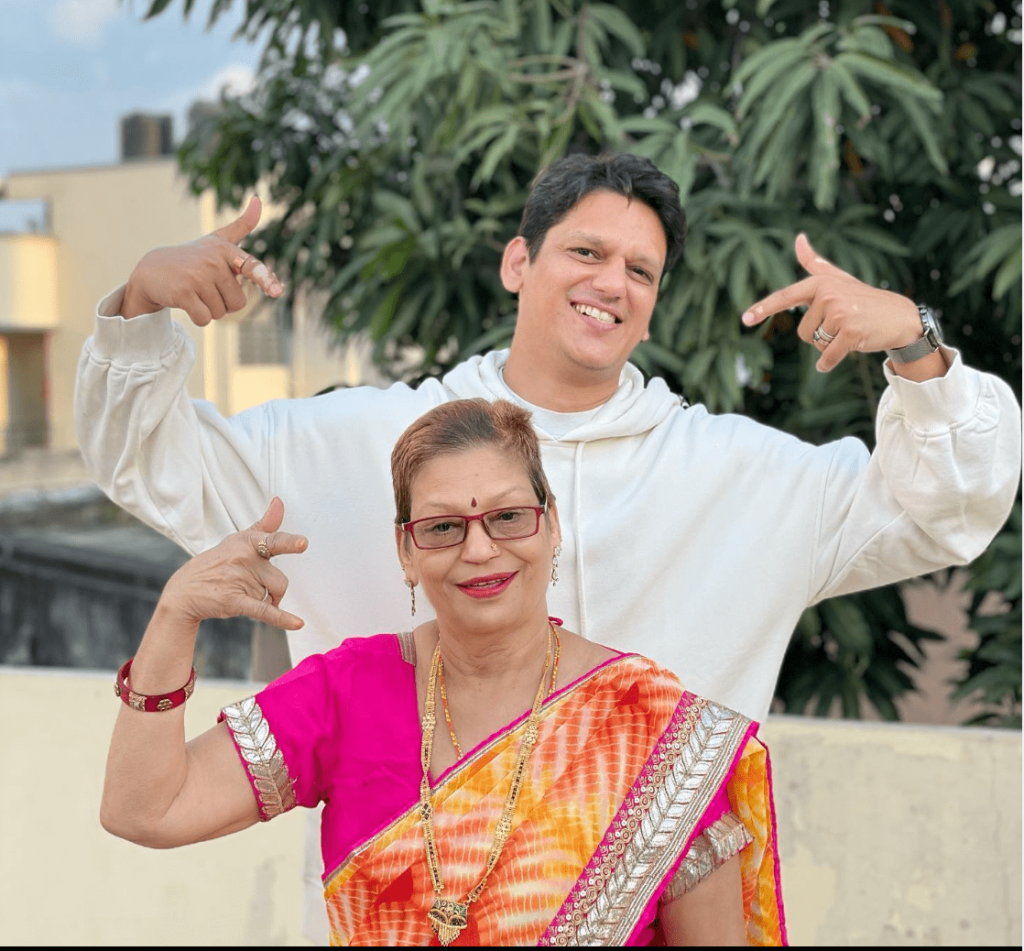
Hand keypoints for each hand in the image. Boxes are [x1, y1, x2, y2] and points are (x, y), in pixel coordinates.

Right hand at [121, 196, 283, 324]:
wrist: (152, 270)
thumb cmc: (193, 258)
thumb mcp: (217, 240)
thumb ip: (241, 226)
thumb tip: (259, 199)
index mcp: (225, 250)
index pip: (250, 267)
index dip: (264, 279)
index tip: (277, 291)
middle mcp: (212, 261)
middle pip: (238, 302)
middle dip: (224, 302)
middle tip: (206, 288)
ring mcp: (197, 277)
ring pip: (221, 312)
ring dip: (210, 309)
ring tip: (195, 292)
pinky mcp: (183, 293)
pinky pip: (205, 319)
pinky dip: (198, 317)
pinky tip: (186, 302)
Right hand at [158, 497, 306, 629]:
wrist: (184, 591)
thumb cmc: (217, 563)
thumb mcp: (238, 540)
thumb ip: (265, 525)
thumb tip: (280, 501)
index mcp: (247, 542)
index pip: (273, 541)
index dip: (289, 543)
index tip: (302, 544)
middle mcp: (244, 559)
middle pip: (280, 580)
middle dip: (275, 590)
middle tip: (260, 589)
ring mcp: (239, 580)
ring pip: (272, 596)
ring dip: (266, 601)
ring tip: (245, 595)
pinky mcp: (235, 601)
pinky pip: (265, 610)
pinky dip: (282, 619)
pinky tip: (297, 624)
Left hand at [741, 234, 922, 372]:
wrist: (899, 316)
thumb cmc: (863, 299)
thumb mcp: (838, 279)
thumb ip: (815, 262)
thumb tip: (799, 237)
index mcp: (820, 283)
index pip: (785, 297)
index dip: (763, 308)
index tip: (745, 319)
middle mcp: (828, 295)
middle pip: (803, 332)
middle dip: (819, 336)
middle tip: (842, 324)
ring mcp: (840, 313)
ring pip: (815, 345)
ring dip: (830, 346)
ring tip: (850, 331)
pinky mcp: (850, 332)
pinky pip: (827, 357)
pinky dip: (829, 363)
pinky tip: (844, 353)